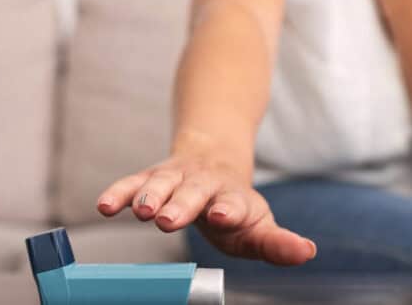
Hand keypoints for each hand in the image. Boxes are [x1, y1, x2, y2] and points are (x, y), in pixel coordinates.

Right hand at [96, 155, 317, 265]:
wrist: (215, 159)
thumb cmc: (236, 207)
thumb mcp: (258, 226)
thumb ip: (277, 243)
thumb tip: (308, 252)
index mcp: (234, 198)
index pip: (234, 203)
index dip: (229, 210)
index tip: (224, 216)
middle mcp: (205, 184)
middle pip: (193, 192)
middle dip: (181, 204)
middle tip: (167, 219)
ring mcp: (177, 178)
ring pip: (162, 183)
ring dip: (150, 196)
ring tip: (141, 211)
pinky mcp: (152, 177)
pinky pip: (133, 183)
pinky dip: (119, 193)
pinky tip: (104, 206)